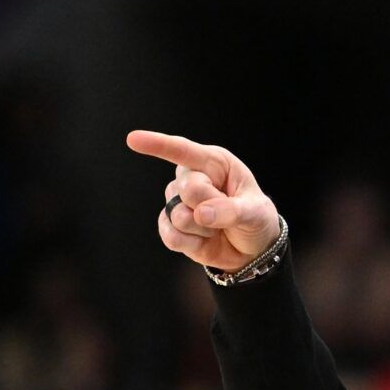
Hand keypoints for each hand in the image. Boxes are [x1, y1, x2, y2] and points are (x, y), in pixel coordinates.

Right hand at [126, 129, 280, 271]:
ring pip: (178, 215)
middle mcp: (191, 178)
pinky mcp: (171, 227)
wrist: (253, 250)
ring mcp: (178, 202)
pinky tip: (204, 239)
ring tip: (218, 227)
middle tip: (228, 212)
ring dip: (203, 229)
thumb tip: (200, 214)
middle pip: (187, 189)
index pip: (183, 150)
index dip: (158, 145)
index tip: (133, 139)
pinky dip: (190, 242)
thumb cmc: (256, 219)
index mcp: (213, 162)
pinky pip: (170, 235)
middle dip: (211, 206)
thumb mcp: (255, 212)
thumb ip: (230, 211)